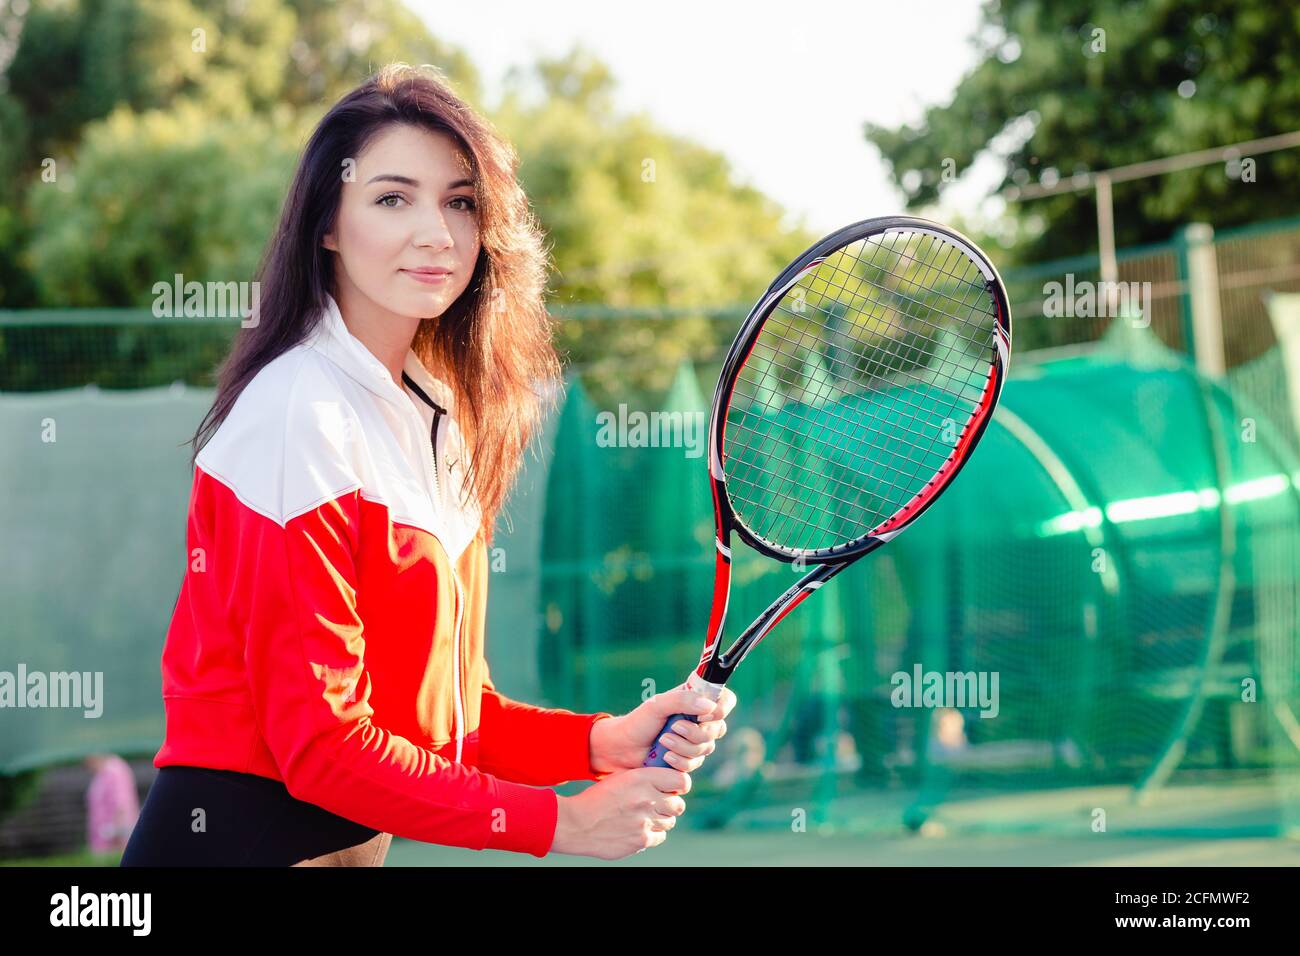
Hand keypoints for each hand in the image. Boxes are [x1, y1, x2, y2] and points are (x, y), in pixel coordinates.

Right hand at [551, 767, 689, 859]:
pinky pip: (659, 837)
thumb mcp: (620, 777)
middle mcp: (647, 799)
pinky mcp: (641, 840)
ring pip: (669, 822)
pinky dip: (651, 834)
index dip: (679, 786)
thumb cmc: (597, 798)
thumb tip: (669, 783)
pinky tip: (637, 829)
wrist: (576, 824)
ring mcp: (645, 821)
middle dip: (670, 805)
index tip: (673, 789)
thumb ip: (646, 778)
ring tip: (642, 817)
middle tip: (658, 805)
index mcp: (642, 778)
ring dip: (660, 820)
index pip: (681, 781)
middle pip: (678, 805)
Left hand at [589, 684, 737, 773]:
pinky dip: (679, 761)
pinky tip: (664, 757)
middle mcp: (699, 722)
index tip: (705, 714)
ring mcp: (694, 743)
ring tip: (663, 741)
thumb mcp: (657, 705)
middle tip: (674, 727)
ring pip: (706, 749)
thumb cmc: (638, 722)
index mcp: (695, 702)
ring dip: (684, 746)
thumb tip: (709, 707)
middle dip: (695, 732)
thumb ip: (682, 700)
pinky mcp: (687, 761)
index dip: (722, 708)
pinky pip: (694, 764)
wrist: (621, 749)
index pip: (725, 701)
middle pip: (717, 729)